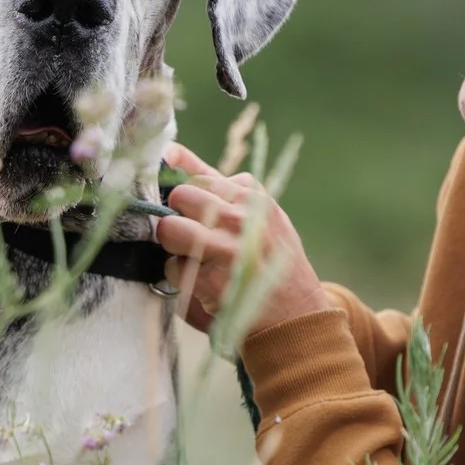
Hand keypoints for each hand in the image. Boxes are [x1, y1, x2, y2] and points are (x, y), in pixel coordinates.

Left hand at [152, 141, 331, 337]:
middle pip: (180, 197)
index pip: (196, 177)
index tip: (194, 213)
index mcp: (250, 194)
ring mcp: (224, 247)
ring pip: (169, 229)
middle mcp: (239, 216)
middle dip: (179, 217)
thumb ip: (212, 181)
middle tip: (196, 239)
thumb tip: (169, 150)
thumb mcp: (255, 211)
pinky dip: (182, 277)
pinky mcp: (210, 279)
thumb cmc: (270, 258)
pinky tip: (206, 283)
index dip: (187, 198)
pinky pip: (172, 267)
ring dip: (175, 247)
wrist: (294, 314)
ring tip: (197, 259)